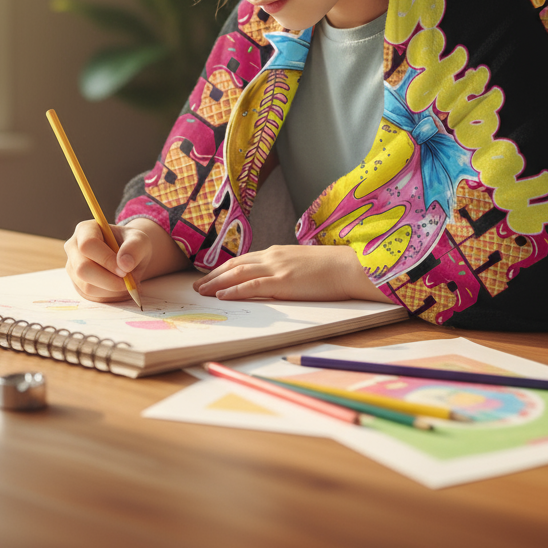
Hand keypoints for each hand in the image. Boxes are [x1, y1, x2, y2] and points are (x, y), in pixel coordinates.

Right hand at [64, 216, 187, 301]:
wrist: (128, 257)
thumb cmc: (131, 245)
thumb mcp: (140, 240)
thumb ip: (135, 248)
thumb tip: (124, 264)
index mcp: (85, 230)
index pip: (88, 245)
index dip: (106, 259)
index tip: (125, 269)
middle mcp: (73, 248)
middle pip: (82, 269)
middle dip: (109, 280)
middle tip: (128, 281)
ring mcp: (73, 268)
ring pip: (87, 286)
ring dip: (112, 290)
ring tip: (128, 283)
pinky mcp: (78, 285)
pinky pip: (92, 296)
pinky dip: (110, 296)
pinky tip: (121, 288)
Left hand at [192, 244, 392, 302]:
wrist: (350, 266)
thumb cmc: (332, 268)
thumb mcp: (303, 264)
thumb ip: (286, 269)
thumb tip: (275, 280)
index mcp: (277, 253)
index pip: (244, 260)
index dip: (224, 268)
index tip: (210, 276)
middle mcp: (273, 257)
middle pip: (235, 265)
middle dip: (214, 276)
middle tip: (197, 286)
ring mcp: (277, 268)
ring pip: (238, 274)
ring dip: (217, 283)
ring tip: (202, 291)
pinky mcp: (283, 281)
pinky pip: (253, 285)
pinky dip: (234, 290)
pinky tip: (222, 295)